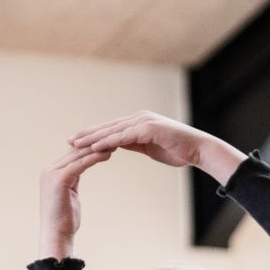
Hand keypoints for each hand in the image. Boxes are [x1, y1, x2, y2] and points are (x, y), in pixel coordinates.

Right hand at [37, 144, 109, 258]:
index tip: (106, 144)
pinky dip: (94, 158)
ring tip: (114, 143)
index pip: (72, 155)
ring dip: (97, 149)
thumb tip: (78, 174)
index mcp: (50, 173)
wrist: (56, 236)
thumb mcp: (69, 195)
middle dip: (95, 145)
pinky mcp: (59, 179)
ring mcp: (52, 173)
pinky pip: (80, 165)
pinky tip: (107, 155)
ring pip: (78, 156)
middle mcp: (49, 170)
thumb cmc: (65, 221)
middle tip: (113, 139)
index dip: (89, 148)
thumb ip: (72, 181)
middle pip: (75, 152)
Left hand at [67, 112, 243, 182]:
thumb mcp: (151, 148)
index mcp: (139, 122)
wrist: (199, 149)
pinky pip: (124, 137)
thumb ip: (135, 144)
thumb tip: (119, 145)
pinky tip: (95, 147)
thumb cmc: (179, 150)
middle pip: (108, 127)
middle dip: (88, 134)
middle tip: (69, 140)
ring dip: (93, 137)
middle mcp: (139, 118)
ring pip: (112, 130)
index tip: (78, 142)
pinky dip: (108, 142)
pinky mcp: (148, 129)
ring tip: (76, 144)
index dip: (94, 135)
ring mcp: (143, 122)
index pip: (112, 128)